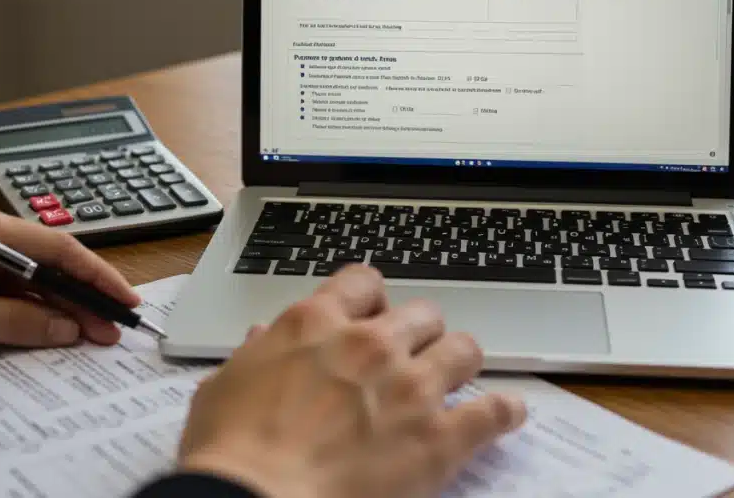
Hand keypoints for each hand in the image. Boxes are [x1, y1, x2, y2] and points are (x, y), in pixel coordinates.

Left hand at [0, 201, 138, 356]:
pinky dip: (23, 311)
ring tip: (85, 336)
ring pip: (25, 279)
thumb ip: (13, 323)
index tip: (126, 301)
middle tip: (112, 329)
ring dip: (55, 306)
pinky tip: (40, 331)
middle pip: (47, 262)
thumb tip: (64, 327)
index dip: (99, 276)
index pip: (59, 247)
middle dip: (83, 296)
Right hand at [178, 264, 526, 497]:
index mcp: (316, 324)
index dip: (371, 298)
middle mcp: (370, 345)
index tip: (372, 313)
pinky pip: (492, 411)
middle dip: (419, 331)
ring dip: (459, 362)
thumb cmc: (230, 452)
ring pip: (463, 349)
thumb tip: (265, 337)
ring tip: (457, 376)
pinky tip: (508, 413)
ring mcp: (410, 389)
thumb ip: (257, 354)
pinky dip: (504, 412)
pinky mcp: (439, 439)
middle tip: (411, 354)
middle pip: (421, 313)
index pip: (363, 282)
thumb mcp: (225, 385)